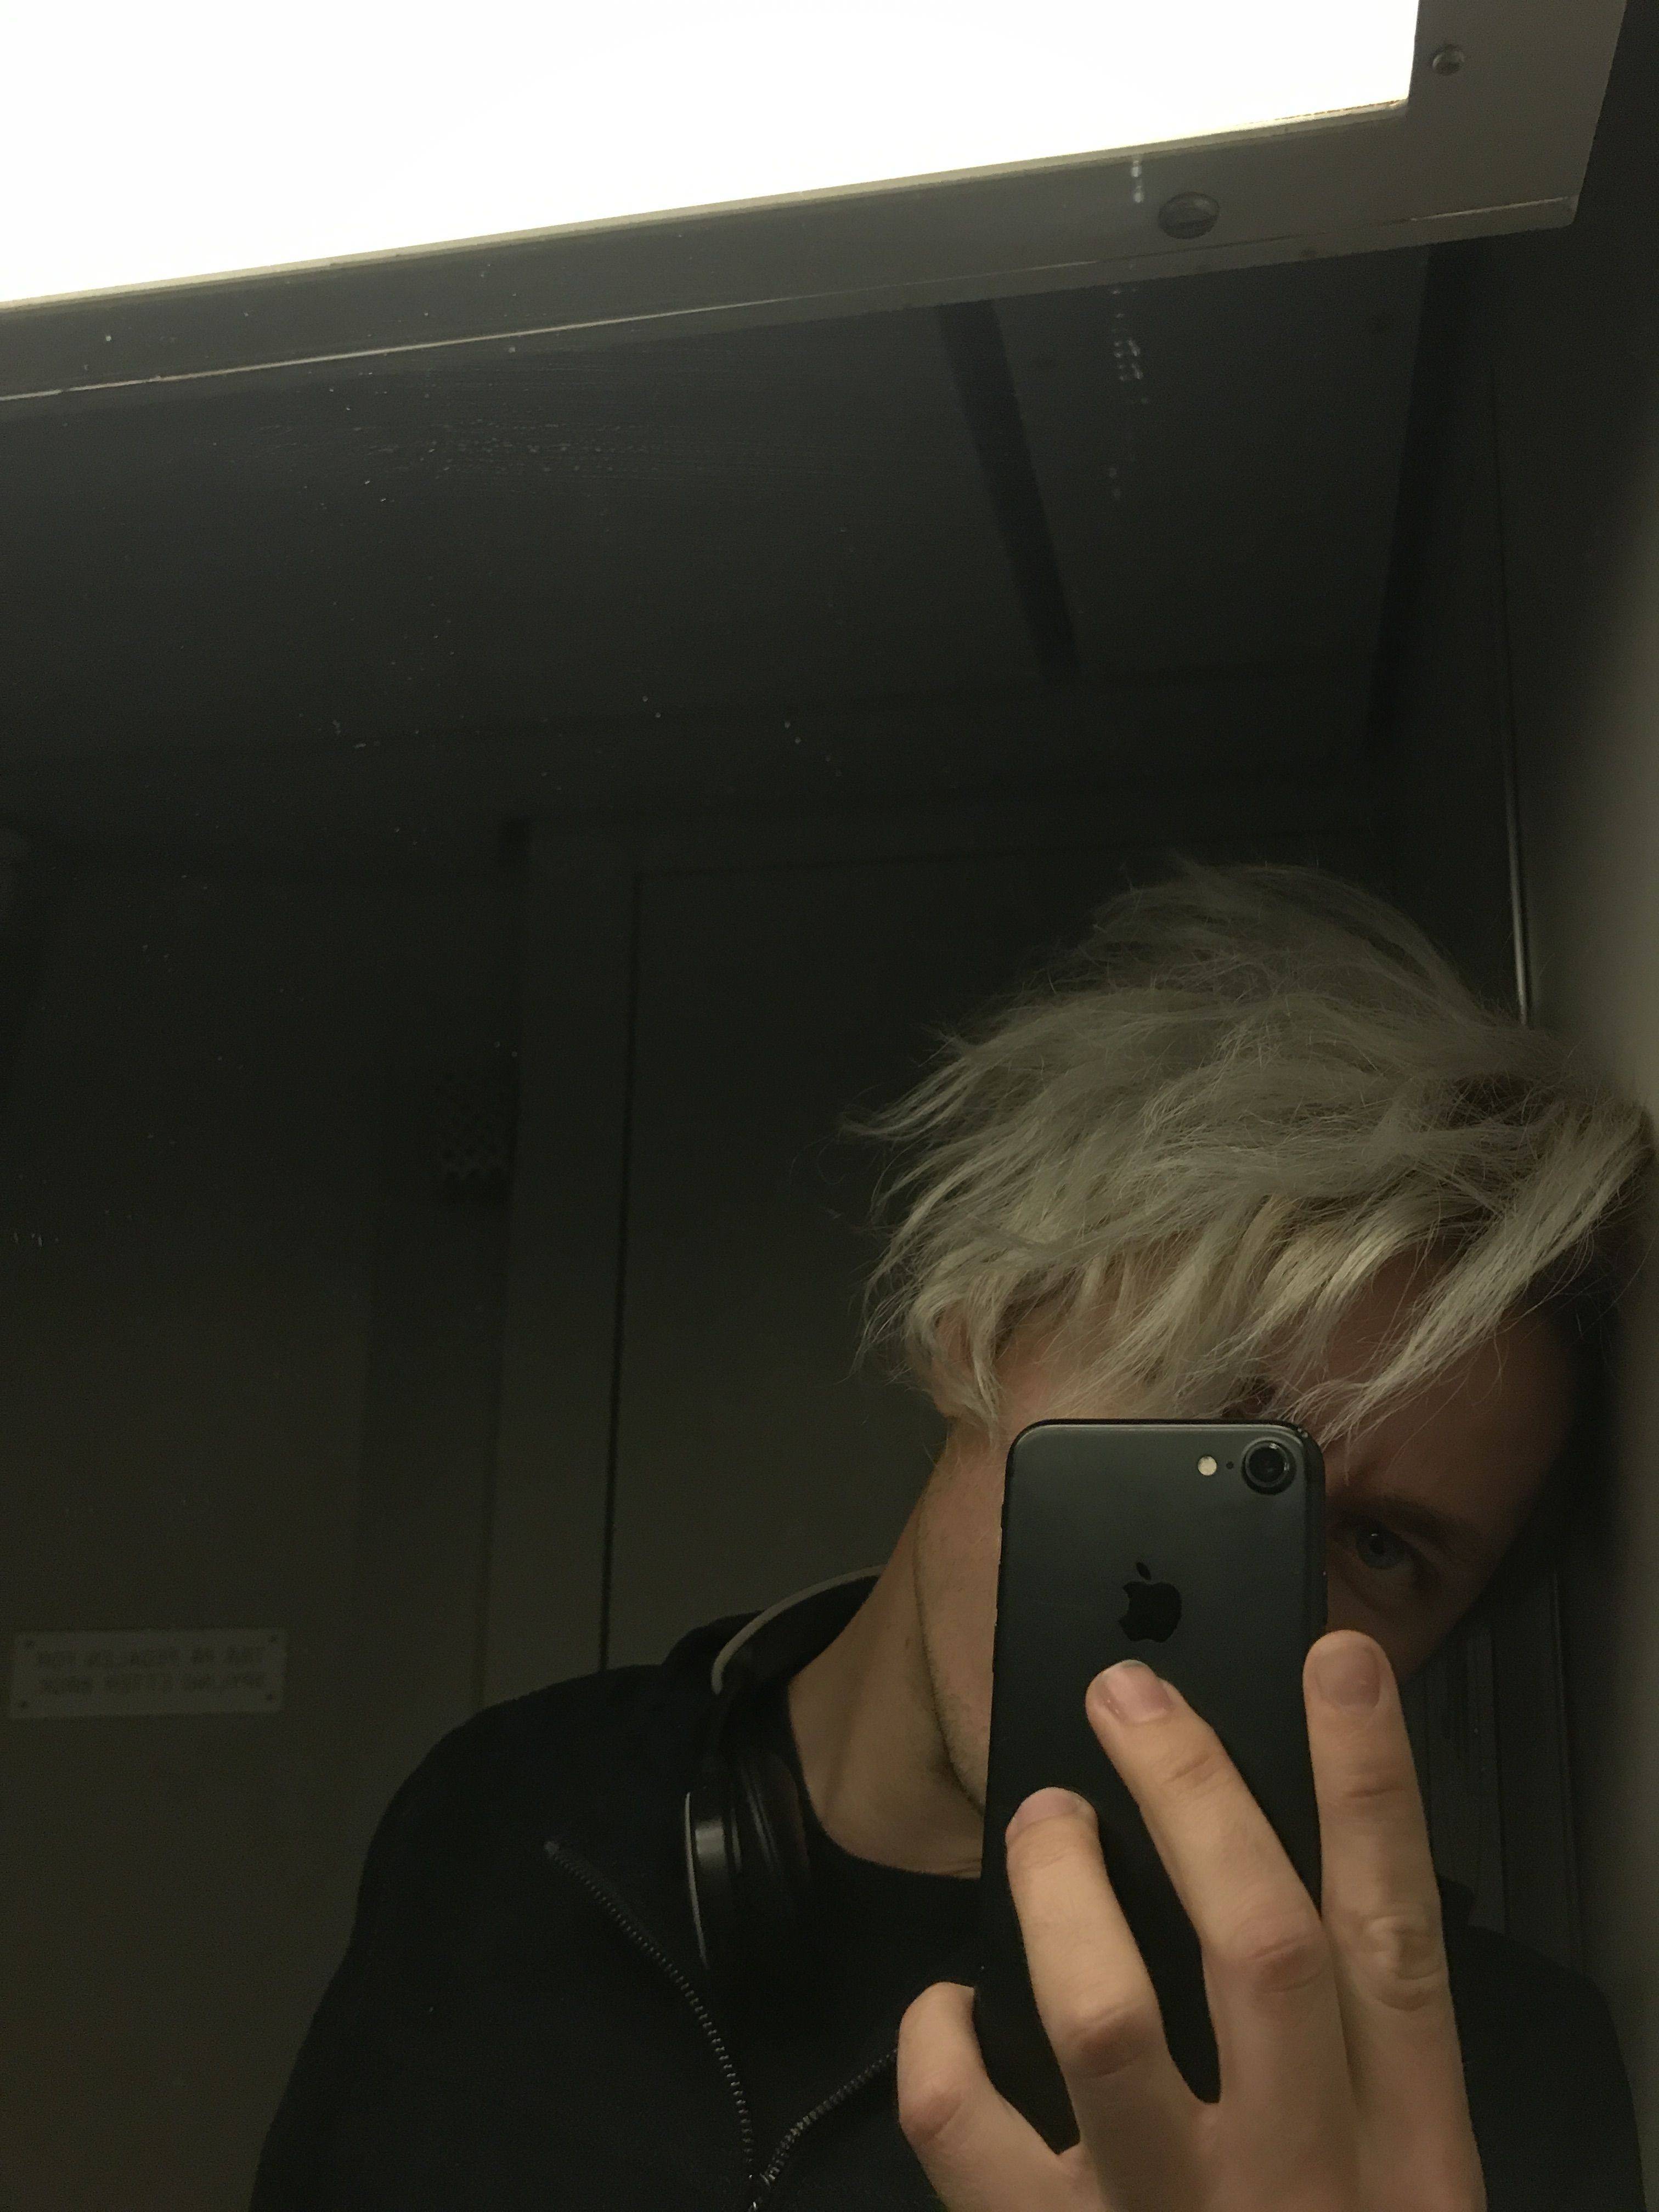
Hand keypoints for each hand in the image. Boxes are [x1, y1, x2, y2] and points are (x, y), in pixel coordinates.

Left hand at [897, 1631, 1484, 2210]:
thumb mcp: (1391, 2203)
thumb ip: (1351, 2073)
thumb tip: (1265, 1895)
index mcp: (1404, 2166)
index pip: (1397, 1941)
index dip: (1370, 1788)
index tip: (1336, 1664)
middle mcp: (1296, 2186)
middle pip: (1259, 1943)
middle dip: (1195, 1796)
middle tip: (1129, 1702)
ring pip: (1106, 2015)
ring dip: (1062, 1892)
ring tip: (1044, 1824)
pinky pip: (967, 2137)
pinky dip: (939, 2048)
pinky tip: (944, 2007)